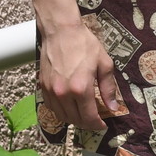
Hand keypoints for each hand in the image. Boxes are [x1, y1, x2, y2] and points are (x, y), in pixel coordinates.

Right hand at [38, 13, 117, 131]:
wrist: (61, 30)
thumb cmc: (84, 44)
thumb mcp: (104, 63)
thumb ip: (108, 88)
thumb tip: (113, 107)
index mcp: (80, 88)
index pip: (89, 117)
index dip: (97, 125)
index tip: (103, 125)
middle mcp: (63, 93)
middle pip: (75, 120)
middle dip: (87, 124)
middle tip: (95, 120)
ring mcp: (51, 91)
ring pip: (62, 116)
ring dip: (73, 120)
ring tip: (83, 115)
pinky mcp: (42, 86)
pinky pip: (51, 107)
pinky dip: (61, 111)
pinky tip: (69, 107)